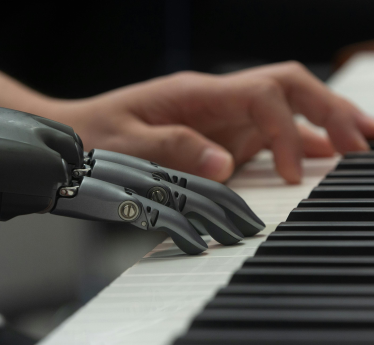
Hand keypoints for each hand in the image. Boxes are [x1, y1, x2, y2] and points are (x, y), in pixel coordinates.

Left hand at [41, 62, 373, 182]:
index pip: (262, 96)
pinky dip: (301, 144)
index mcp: (196, 94)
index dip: (286, 131)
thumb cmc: (99, 136)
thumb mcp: (127, 144)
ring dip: (326, 122)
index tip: (292, 174)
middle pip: (288, 87)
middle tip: (361, 143)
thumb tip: (224, 165)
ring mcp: (223, 118)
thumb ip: (173, 149)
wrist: (81, 134)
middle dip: (328, 111)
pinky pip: (270, 135)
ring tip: (362, 143)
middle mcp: (218, 101)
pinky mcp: (223, 137)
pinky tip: (323, 156)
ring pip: (287, 107)